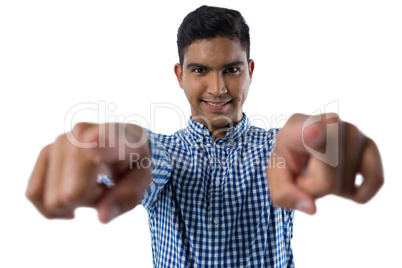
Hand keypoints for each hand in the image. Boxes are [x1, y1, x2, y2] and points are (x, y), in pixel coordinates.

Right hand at [26, 123, 151, 222]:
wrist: (122, 142)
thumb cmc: (133, 163)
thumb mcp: (142, 180)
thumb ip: (126, 198)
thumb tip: (101, 217)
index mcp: (118, 136)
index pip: (105, 140)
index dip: (99, 147)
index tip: (92, 147)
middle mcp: (83, 133)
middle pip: (71, 194)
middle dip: (89, 202)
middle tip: (106, 188)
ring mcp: (60, 141)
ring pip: (53, 199)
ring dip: (72, 203)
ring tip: (93, 186)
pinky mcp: (46, 151)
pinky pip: (34, 193)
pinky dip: (53, 206)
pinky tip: (73, 197)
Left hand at [266, 113, 383, 213]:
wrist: (300, 144)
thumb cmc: (288, 160)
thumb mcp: (276, 177)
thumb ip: (284, 194)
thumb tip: (311, 208)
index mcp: (298, 127)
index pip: (309, 131)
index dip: (312, 133)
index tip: (313, 130)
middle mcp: (330, 124)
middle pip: (327, 183)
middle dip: (312, 189)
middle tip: (304, 172)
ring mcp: (353, 132)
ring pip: (345, 187)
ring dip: (331, 189)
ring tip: (320, 170)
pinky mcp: (370, 145)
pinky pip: (375, 181)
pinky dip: (358, 192)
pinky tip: (342, 180)